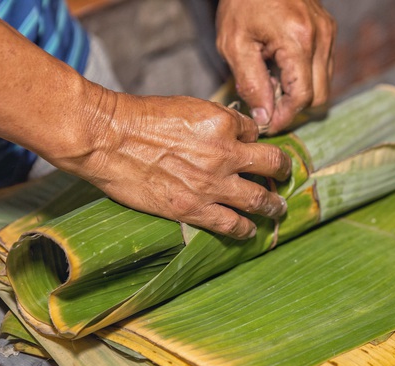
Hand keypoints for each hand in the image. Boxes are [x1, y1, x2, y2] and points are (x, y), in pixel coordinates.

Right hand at [68, 92, 290, 238]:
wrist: (109, 139)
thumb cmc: (140, 117)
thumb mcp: (186, 106)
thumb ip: (213, 120)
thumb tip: (231, 130)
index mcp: (224, 123)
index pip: (255, 132)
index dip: (254, 139)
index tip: (252, 148)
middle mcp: (226, 154)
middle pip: (272, 164)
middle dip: (282, 171)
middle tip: (285, 176)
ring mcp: (213, 184)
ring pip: (260, 199)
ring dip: (273, 205)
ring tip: (278, 210)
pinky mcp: (195, 209)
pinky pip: (232, 224)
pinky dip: (246, 229)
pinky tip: (250, 231)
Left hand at [216, 0, 335, 133]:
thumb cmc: (241, 2)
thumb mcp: (234, 44)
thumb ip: (251, 84)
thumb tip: (264, 117)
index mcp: (298, 41)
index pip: (301, 98)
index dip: (284, 117)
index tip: (266, 125)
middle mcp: (321, 37)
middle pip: (320, 96)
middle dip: (294, 108)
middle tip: (267, 106)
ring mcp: (328, 32)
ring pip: (324, 84)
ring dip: (300, 93)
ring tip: (271, 84)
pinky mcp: (328, 30)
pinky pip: (323, 67)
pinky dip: (305, 77)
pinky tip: (281, 69)